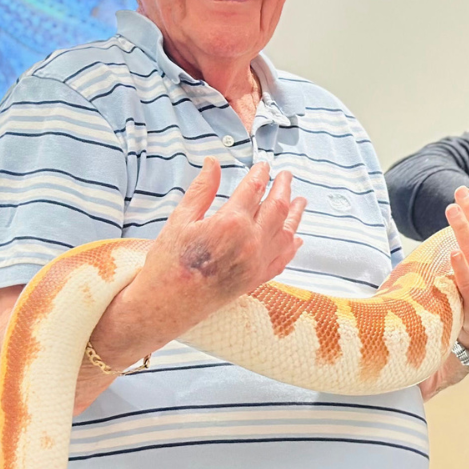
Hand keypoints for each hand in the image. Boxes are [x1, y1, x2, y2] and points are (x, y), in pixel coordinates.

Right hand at [125, 157, 305, 335]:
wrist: (166, 305)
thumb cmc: (169, 264)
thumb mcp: (180, 219)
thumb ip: (202, 189)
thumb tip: (212, 163)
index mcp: (231, 223)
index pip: (254, 189)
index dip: (261, 173)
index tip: (264, 165)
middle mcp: (250, 242)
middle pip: (277, 207)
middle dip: (283, 187)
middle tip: (286, 176)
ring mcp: (256, 262)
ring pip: (286, 232)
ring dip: (295, 214)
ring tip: (301, 201)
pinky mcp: (256, 279)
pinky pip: (282, 259)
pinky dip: (291, 246)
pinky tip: (295, 238)